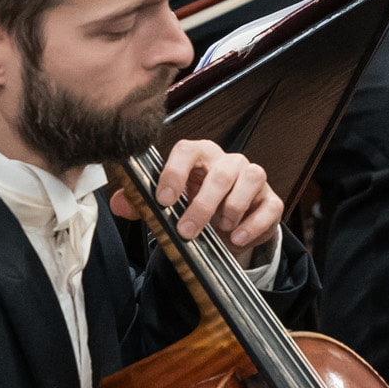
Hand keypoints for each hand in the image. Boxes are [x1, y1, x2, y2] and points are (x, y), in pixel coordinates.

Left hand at [125, 138, 282, 258]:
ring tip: (220, 228)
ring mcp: (252, 177)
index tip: (163, 200)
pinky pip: (270, 205)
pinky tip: (238, 237)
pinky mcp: (270, 200)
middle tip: (186, 231)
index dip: (174, 172)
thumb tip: (119, 204)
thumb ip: (141, 203)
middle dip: (202, 204)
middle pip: (220, 171)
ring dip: (233, 206)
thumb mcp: (168, 205)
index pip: (187, 150)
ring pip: (251, 177)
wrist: (226, 227)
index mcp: (199, 157)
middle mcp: (227, 162)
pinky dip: (254, 224)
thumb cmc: (193, 206)